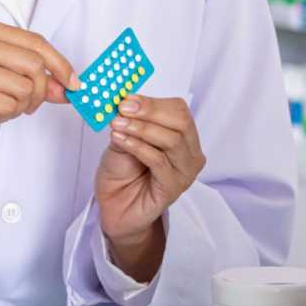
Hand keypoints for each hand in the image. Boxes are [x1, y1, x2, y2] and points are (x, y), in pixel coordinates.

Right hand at [0, 17, 79, 163]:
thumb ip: (33, 75)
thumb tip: (69, 87)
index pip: (36, 42)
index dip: (60, 65)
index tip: (74, 84)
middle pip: (34, 66)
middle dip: (40, 92)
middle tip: (29, 105)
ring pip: (23, 89)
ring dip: (20, 107)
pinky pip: (8, 106)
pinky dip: (4, 116)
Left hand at [95, 95, 204, 278]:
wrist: (114, 206)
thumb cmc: (122, 171)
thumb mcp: (124, 137)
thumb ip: (129, 121)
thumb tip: (126, 101)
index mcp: (184, 137)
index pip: (180, 111)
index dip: (153, 103)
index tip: (127, 99)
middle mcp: (190, 154)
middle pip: (181, 123)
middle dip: (150, 112)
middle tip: (123, 109)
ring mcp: (185, 172)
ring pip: (172, 140)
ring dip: (142, 129)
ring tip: (118, 125)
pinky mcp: (174, 188)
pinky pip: (159, 160)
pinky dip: (138, 146)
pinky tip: (121, 140)